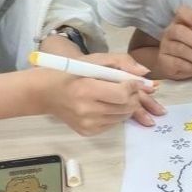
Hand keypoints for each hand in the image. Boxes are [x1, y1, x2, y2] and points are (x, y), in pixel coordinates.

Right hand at [30, 53, 164, 134]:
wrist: (46, 93)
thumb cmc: (70, 72)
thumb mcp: (93, 60)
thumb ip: (120, 62)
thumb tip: (144, 73)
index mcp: (86, 89)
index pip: (121, 94)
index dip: (133, 87)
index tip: (134, 81)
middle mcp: (86, 110)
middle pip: (125, 107)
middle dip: (133, 97)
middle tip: (129, 88)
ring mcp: (87, 124)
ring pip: (122, 117)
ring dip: (126, 106)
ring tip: (115, 95)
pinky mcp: (88, 132)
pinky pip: (113, 124)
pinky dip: (115, 114)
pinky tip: (105, 105)